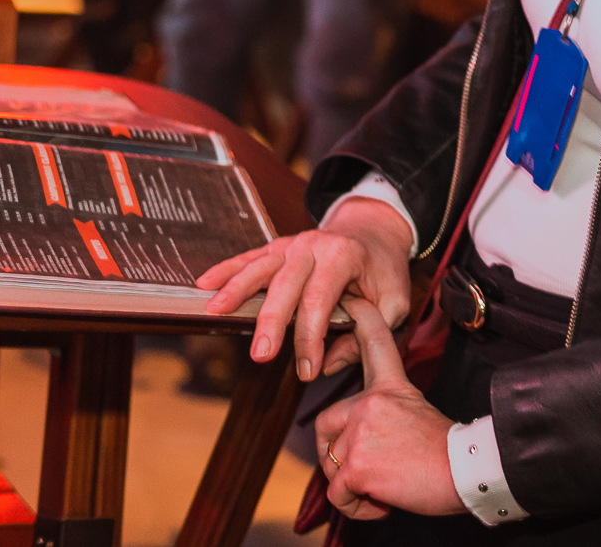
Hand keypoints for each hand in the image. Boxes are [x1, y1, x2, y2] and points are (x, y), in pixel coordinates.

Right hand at [196, 196, 412, 379]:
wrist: (375, 230)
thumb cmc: (383, 270)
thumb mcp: (395, 302)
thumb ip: (370, 332)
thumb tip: (331, 363)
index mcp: (345, 256)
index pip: (321, 300)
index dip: (311, 337)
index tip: (308, 370)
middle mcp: (315, 245)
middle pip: (286, 285)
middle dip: (271, 322)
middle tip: (261, 355)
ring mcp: (294, 243)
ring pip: (261, 268)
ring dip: (237, 290)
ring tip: (215, 312)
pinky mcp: (278, 247)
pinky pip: (250, 258)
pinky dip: (227, 270)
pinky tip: (205, 284)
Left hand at [318, 298, 462, 518]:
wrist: (467, 472)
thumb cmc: (448, 454)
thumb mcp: (417, 416)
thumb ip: (384, 416)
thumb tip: (361, 442)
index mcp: (391, 387)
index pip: (374, 344)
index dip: (362, 320)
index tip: (354, 303)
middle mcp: (371, 402)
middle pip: (325, 426)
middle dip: (337, 454)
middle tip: (371, 468)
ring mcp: (361, 432)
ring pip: (330, 465)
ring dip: (352, 485)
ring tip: (387, 484)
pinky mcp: (356, 464)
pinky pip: (338, 494)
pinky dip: (357, 506)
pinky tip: (384, 500)